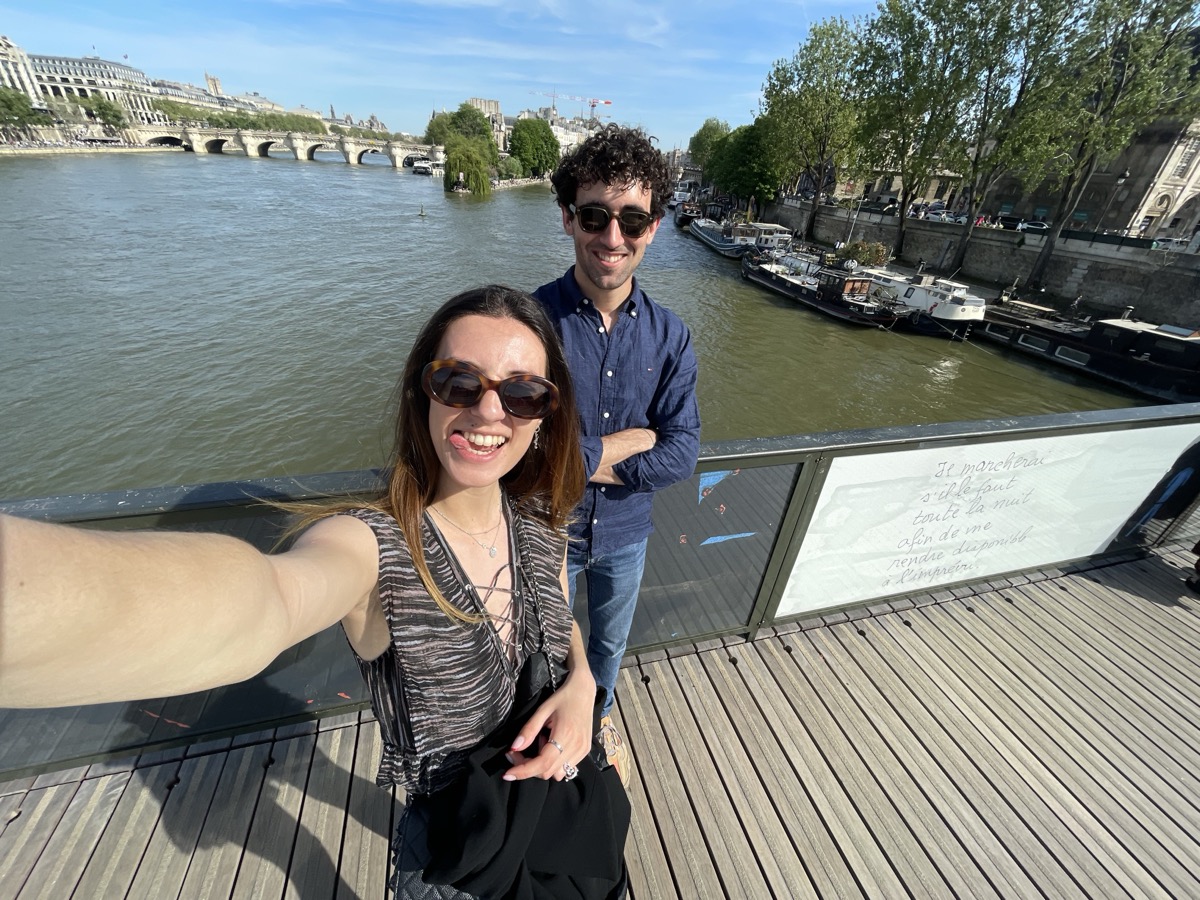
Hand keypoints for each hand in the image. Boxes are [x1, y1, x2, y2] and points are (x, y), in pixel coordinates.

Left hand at [503, 667, 594, 781]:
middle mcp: (576, 747)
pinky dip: (554, 763)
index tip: (507, 774)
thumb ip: (529, 730)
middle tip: (518, 751)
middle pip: (547, 772)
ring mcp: (582, 751)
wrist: (584, 691)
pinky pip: (566, 768)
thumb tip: (514, 748)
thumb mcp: (542, 710)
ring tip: (542, 743)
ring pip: (557, 774)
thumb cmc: (563, 698)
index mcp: (565, 735)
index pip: (542, 763)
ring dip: (542, 766)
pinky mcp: (585, 751)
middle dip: (528, 767)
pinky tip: (552, 745)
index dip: (523, 771)